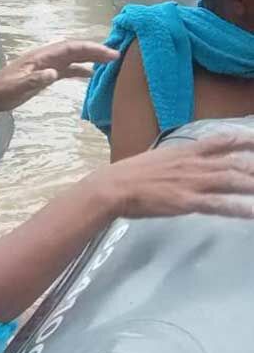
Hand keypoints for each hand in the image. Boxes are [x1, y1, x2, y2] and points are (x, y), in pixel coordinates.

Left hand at [0, 40, 117, 113]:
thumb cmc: (2, 90)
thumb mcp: (17, 86)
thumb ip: (35, 79)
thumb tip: (54, 73)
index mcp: (41, 56)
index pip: (70, 48)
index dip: (90, 48)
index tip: (109, 53)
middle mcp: (46, 57)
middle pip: (75, 50)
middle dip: (95, 51)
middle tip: (117, 56)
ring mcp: (46, 65)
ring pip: (72, 58)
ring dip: (90, 58)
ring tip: (109, 63)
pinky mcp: (45, 75)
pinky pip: (67, 69)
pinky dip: (80, 70)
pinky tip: (91, 75)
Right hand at [85, 130, 253, 220]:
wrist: (112, 187)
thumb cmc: (128, 174)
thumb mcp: (156, 159)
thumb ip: (176, 160)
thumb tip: (186, 163)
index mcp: (184, 151)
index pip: (221, 140)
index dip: (244, 139)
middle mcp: (193, 164)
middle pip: (235, 162)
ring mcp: (192, 182)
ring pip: (232, 181)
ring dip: (253, 185)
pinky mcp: (187, 201)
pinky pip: (220, 205)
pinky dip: (240, 209)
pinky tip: (253, 213)